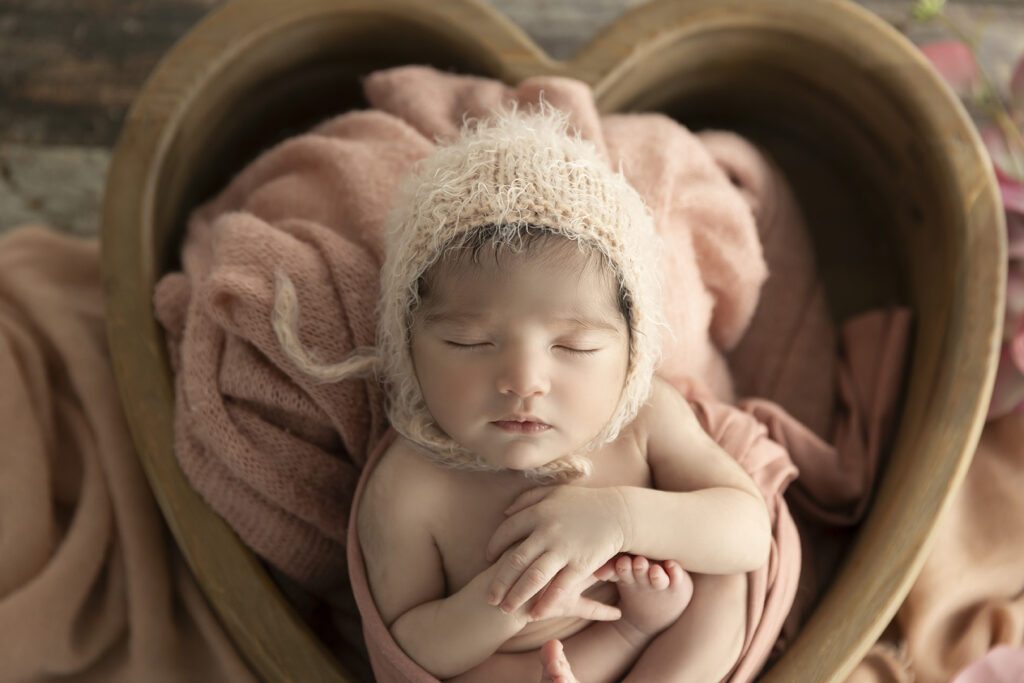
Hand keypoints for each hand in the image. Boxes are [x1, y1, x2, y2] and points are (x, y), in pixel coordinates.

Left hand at [485, 485, 631, 618]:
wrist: (619, 512)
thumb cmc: (584, 502)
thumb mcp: (554, 493)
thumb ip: (528, 499)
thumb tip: (505, 512)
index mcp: (539, 512)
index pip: (506, 532)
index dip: (494, 547)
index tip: (487, 559)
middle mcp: (547, 531)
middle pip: (515, 560)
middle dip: (499, 582)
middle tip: (489, 598)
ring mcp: (564, 549)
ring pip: (534, 577)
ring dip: (517, 595)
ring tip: (505, 609)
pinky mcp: (581, 564)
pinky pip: (560, 588)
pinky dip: (546, 603)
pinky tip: (535, 614)